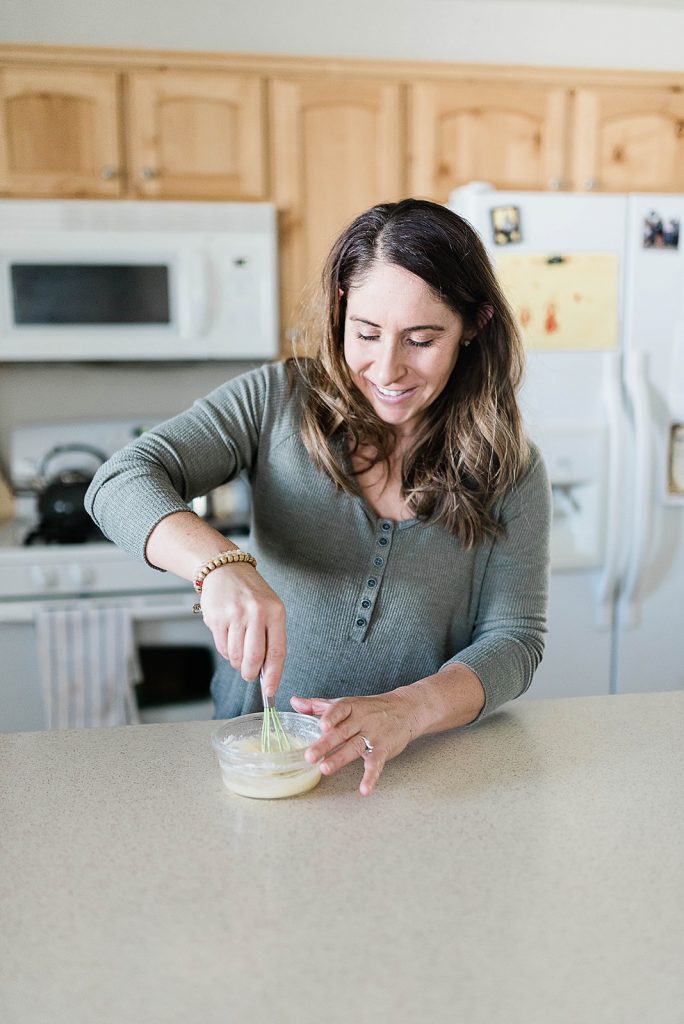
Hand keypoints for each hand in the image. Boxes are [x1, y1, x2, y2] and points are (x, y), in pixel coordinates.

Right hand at [200, 563, 285, 697]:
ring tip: (239, 650)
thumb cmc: (251, 592)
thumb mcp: (270, 608)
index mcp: (275, 612)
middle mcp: (255, 613)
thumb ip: (271, 637)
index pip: (277, 652)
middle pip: (253, 658)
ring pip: (235, 655)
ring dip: (236, 662)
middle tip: (250, 675)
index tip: (270, 690)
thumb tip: (267, 671)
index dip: (274, 676)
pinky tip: (228, 638)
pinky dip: (225, 651)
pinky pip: (221, 647)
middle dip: (251, 674)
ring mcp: (234, 615)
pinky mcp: (216, 618)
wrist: (226, 570)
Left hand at [289, 690, 419, 795]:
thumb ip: (318, 705)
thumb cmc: (370, 708)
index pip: (339, 710)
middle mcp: (361, 720)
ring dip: (340, 759)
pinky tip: (364, 789)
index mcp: (350, 707)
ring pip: (355, 747)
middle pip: (342, 732)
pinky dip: (371, 777)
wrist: (405, 709)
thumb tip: (294, 702)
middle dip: (326, 744)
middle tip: (310, 756)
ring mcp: (372, 735)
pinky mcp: (383, 750)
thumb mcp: (346, 703)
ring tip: (325, 769)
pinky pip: (376, 764)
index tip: (321, 726)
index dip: (330, 717)